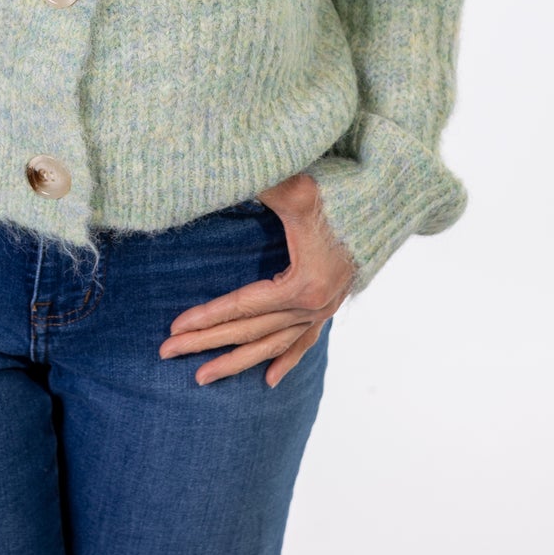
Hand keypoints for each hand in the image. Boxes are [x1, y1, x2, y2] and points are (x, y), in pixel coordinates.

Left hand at [160, 171, 356, 386]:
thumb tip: (224, 174)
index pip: (242, 307)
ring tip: (203, 377)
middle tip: (167, 353)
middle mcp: (314, 306)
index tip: (173, 329)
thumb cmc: (340, 195)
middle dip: (206, 343)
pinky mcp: (331, 305)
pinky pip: (304, 341)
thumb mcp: (298, 190)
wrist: (386, 203)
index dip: (206, 318)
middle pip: (250, 331)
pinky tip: (268, 379)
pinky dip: (286, 360)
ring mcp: (324, 310)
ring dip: (236, 362)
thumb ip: (263, 186)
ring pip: (273, 345)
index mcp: (302, 285)